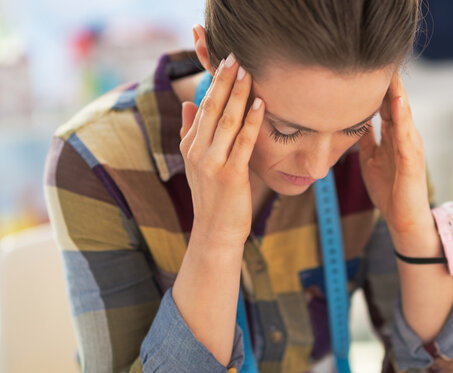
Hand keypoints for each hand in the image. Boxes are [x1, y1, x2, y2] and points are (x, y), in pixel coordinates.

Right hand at [179, 54, 263, 245]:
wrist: (215, 232)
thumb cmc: (213, 196)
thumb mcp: (197, 163)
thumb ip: (192, 132)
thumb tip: (188, 104)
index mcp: (191, 145)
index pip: (203, 107)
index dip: (215, 83)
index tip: (225, 60)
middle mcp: (198, 151)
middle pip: (212, 108)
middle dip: (224, 80)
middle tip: (235, 55)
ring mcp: (213, 163)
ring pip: (226, 121)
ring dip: (238, 95)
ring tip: (248, 72)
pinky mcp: (230, 175)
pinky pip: (242, 143)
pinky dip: (251, 122)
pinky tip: (260, 104)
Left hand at [357, 69, 432, 235]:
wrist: (403, 220)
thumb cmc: (389, 191)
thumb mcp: (370, 159)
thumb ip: (365, 139)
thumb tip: (354, 120)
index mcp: (394, 137)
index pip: (386, 105)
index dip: (377, 86)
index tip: (367, 66)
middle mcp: (405, 137)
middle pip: (396, 104)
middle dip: (389, 82)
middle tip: (382, 56)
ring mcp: (411, 148)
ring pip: (403, 114)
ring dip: (397, 92)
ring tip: (391, 71)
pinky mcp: (412, 161)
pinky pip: (406, 135)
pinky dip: (402, 118)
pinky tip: (397, 102)